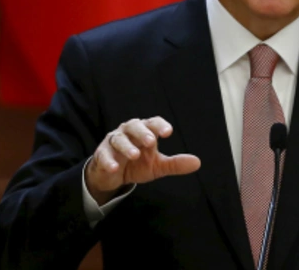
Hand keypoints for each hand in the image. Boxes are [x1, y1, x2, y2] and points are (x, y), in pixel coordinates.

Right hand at [85, 116, 200, 204]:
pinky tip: (114, 168)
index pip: (153, 123)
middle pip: (135, 126)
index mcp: (144, 131)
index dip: (160, 125)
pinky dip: (108, 160)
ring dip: (127, 146)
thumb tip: (197, 163)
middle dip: (143, 132)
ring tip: (135, 154)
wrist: (113, 175)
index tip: (168, 133)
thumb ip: (175, 163)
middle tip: (151, 141)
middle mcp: (128, 132)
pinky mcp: (101, 154)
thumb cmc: (137, 164)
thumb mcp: (157, 166)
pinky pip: (103, 155)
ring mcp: (113, 142)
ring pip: (119, 139)